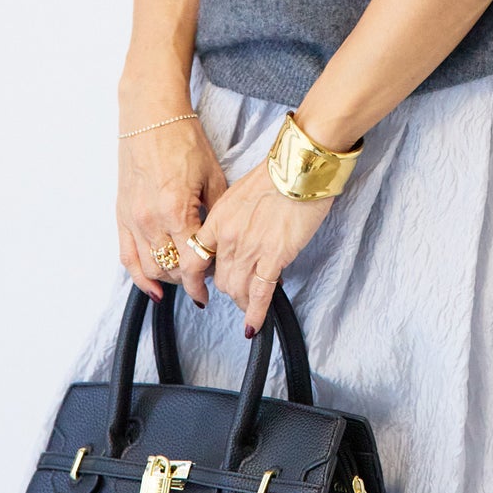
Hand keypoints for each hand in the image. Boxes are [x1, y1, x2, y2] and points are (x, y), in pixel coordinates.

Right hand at [116, 81, 227, 306]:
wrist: (151, 116)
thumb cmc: (183, 139)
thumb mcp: (213, 175)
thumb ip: (216, 213)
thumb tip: (222, 241)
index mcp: (176, 209)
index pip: (192, 262)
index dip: (206, 278)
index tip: (215, 283)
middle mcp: (151, 220)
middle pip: (171, 270)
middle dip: (191, 279)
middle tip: (205, 278)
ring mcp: (133, 219)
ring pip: (149, 269)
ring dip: (169, 279)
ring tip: (185, 277)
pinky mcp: (121, 215)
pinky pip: (127, 257)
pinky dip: (139, 277)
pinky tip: (153, 288)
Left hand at [194, 159, 335, 334]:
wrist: (299, 167)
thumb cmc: (277, 174)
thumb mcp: (241, 192)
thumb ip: (232, 217)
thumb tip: (236, 234)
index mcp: (218, 219)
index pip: (194, 259)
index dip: (194, 281)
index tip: (198, 290)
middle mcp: (228, 238)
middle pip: (219, 278)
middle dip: (228, 288)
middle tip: (238, 289)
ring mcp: (250, 250)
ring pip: (236, 289)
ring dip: (242, 300)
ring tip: (249, 305)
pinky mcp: (274, 257)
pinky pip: (259, 294)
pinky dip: (255, 313)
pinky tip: (254, 326)